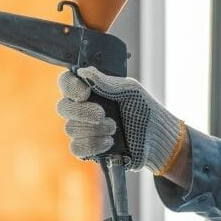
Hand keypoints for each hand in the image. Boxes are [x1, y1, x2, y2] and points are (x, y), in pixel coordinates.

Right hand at [55, 66, 184, 172]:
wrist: (157, 138)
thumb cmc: (145, 109)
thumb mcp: (130, 91)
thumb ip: (107, 82)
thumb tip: (84, 72)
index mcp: (91, 89)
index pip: (66, 83)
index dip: (70, 87)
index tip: (85, 93)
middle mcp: (83, 108)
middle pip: (63, 107)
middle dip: (82, 112)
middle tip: (102, 114)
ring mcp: (84, 129)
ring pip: (70, 128)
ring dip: (94, 130)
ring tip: (114, 128)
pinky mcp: (89, 149)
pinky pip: (76, 148)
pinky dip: (92, 145)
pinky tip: (109, 142)